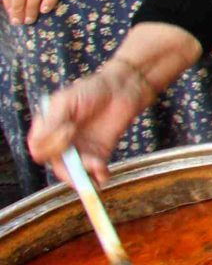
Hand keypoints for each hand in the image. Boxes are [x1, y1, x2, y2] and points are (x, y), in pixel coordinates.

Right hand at [27, 60, 154, 179]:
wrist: (122, 89)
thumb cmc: (92, 89)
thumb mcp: (66, 100)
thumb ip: (52, 121)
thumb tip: (37, 143)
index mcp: (48, 129)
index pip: (39, 148)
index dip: (49, 145)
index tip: (68, 128)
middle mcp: (61, 142)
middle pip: (56, 165)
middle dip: (68, 167)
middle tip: (85, 156)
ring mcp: (80, 149)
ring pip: (74, 172)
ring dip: (83, 175)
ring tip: (97, 165)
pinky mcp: (99, 153)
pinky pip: (94, 171)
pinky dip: (98, 176)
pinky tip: (103, 174)